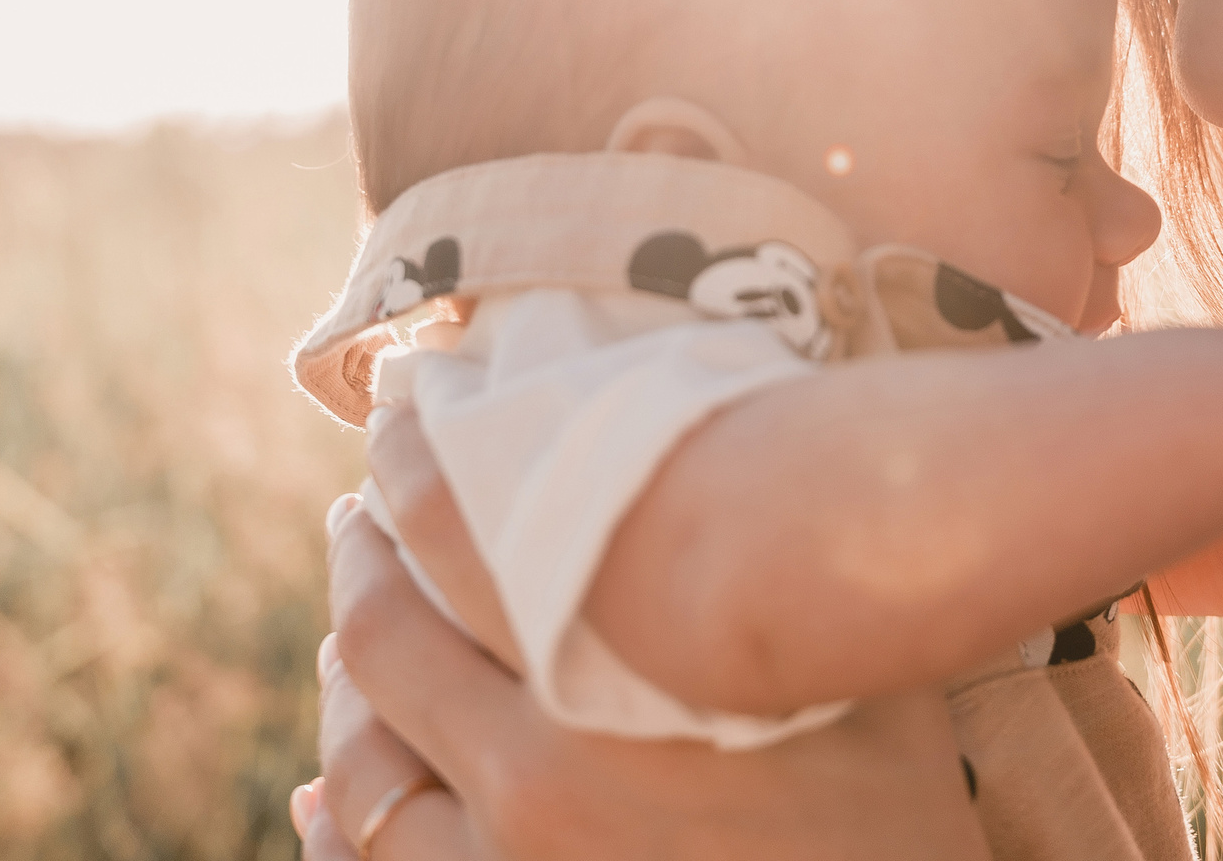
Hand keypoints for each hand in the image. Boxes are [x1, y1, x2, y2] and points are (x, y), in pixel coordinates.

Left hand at [312, 484, 988, 859]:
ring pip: (359, 764)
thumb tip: (728, 437)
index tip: (405, 403)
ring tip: (350, 636)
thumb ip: (775, 569)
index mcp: (615, 675)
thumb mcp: (859, 667)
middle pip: (383, 635)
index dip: (414, 452)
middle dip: (363, 555)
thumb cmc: (899, 817)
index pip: (456, 525)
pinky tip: (322, 801)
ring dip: (343, 686)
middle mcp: (535, 773)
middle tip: (364, 509)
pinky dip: (334, 828)